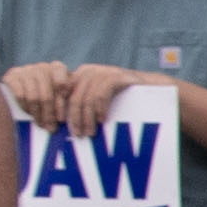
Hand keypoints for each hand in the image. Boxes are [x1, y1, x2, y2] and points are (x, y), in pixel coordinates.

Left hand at [0, 60, 146, 135]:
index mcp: (79, 76)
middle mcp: (88, 71)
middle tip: (77, 135)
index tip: (57, 127)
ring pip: (86, 97)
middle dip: (73, 118)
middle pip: (73, 96)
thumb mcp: (96, 100)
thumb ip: (81, 105)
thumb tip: (59, 124)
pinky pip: (102, 93)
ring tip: (90, 132)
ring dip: (87, 118)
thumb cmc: (121, 98)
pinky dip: (100, 108)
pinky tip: (102, 120)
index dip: (57, 110)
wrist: (150, 87)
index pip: (60, 92)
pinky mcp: (116, 76)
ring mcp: (103, 71)